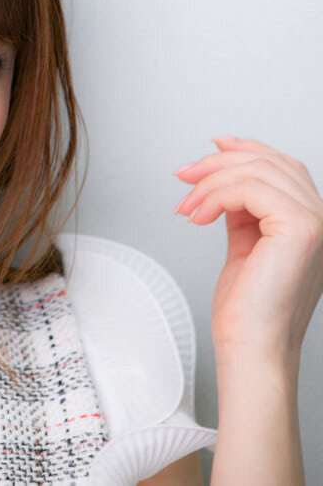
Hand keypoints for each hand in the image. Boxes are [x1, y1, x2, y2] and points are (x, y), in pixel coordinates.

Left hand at [173, 136, 322, 358]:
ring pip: (256, 171)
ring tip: (187, 206)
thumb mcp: (244, 246)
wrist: (251, 346)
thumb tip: (221, 181)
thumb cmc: (247, 309)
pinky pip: (250, 189)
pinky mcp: (299, 228)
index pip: (283, 166)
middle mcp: (319, 218)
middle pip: (269, 162)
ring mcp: (314, 222)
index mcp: (308, 221)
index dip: (246, 148)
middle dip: (218, 162)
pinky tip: (198, 215)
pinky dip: (215, 196)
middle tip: (184, 176)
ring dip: (210, 182)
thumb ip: (241, 212)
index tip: (212, 146)